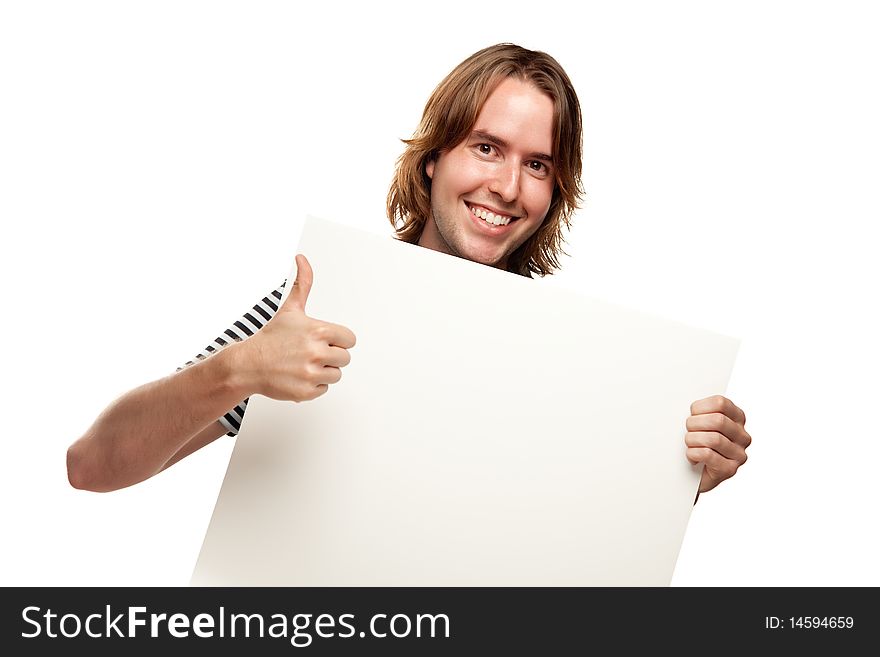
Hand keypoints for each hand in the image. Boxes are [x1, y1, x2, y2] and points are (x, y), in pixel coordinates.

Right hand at [237, 254, 356, 401]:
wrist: (247, 364)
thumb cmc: (271, 337)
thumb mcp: (290, 309)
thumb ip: (302, 284)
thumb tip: (302, 258)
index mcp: (319, 331)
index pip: (350, 339)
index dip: (337, 340)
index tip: (321, 340)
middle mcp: (317, 352)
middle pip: (345, 358)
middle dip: (330, 356)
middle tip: (308, 353)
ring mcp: (311, 373)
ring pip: (336, 374)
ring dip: (323, 371)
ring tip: (302, 364)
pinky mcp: (305, 392)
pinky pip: (323, 389)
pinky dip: (312, 385)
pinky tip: (297, 376)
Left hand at [685, 395, 750, 493]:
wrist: (693, 475)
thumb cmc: (696, 444)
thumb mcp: (700, 423)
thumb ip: (701, 412)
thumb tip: (684, 404)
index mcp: (737, 418)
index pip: (721, 403)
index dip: (700, 407)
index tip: (692, 414)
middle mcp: (742, 436)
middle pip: (717, 420)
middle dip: (694, 424)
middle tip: (688, 431)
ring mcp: (739, 454)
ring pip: (713, 439)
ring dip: (692, 440)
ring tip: (689, 444)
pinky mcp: (730, 469)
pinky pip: (708, 455)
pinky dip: (693, 454)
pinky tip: (692, 456)